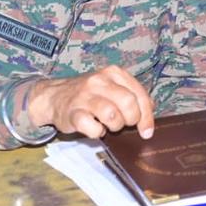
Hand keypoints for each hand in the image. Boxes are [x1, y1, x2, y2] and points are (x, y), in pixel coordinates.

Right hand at [27, 65, 155, 138]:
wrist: (54, 96)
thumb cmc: (89, 94)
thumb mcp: (112, 87)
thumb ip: (131, 94)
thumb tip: (151, 109)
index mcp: (113, 73)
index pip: (139, 94)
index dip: (146, 116)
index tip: (147, 131)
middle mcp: (99, 81)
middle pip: (128, 103)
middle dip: (131, 119)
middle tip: (125, 125)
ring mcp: (85, 96)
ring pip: (112, 115)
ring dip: (115, 126)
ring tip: (109, 125)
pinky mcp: (73, 113)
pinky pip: (92, 128)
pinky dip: (97, 132)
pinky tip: (95, 128)